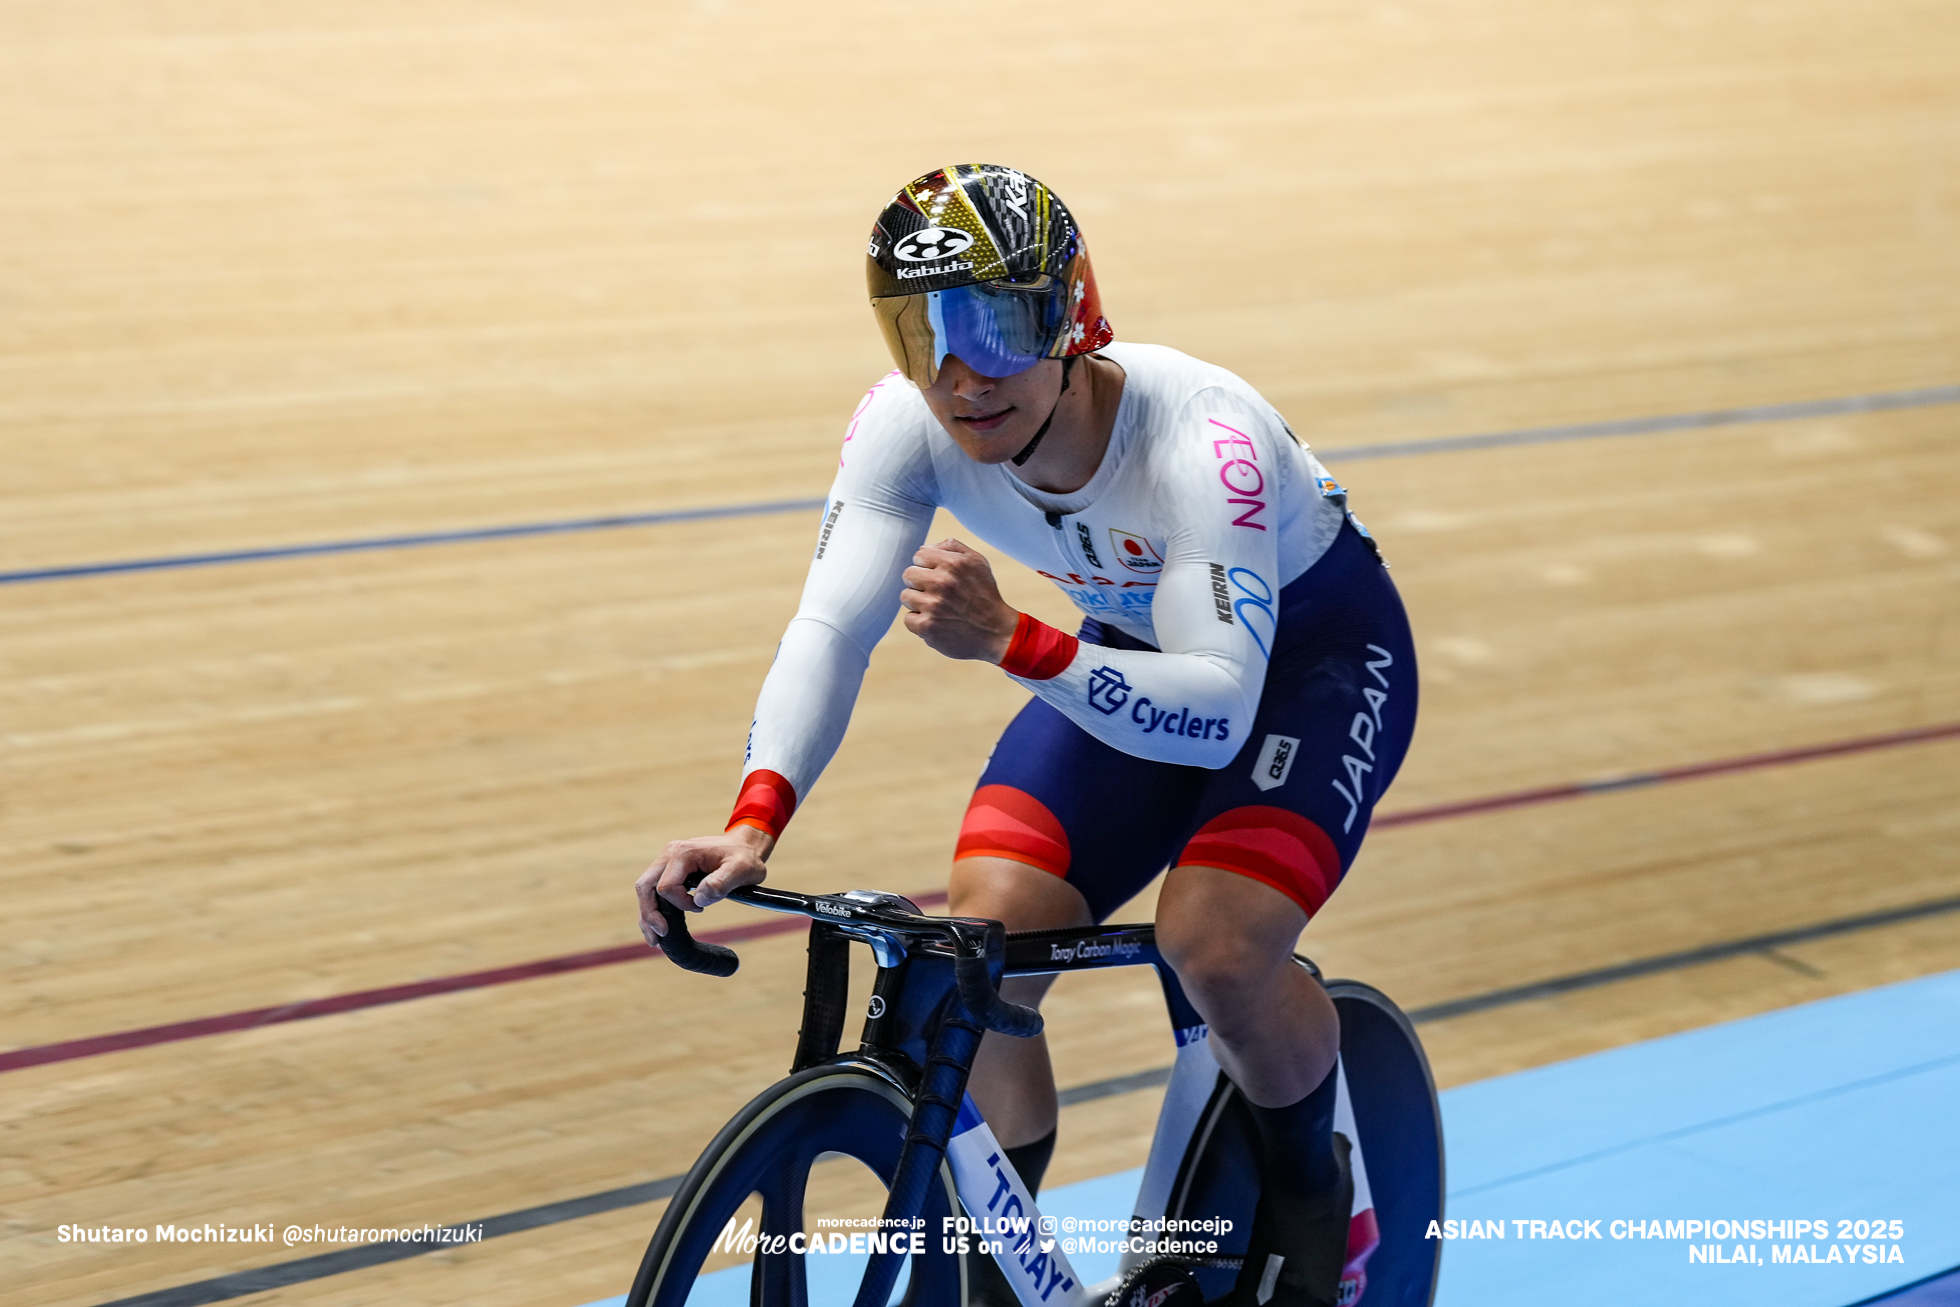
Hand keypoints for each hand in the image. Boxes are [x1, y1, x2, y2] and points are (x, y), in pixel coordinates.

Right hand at [637, 824, 773, 942]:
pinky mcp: (670, 869)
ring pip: (645, 889)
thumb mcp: (742, 869)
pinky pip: (654, 889)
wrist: (745, 846)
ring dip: (647, 914)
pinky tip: (657, 927)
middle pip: (646, 886)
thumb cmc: (745, 857)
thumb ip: (721, 883)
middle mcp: (670, 854)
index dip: (680, 904)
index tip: (700, 909)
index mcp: (684, 853)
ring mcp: (668, 860)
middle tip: (659, 938)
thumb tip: (699, 900)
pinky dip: (653, 908)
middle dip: (649, 914)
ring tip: (654, 940)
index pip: (667, 886)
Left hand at [900, 538, 1018, 662]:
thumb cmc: (985, 595)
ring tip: (938, 608)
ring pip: (906, 596)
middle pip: (908, 575)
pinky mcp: (927, 626)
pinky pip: (908, 619)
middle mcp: (942, 582)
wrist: (997, 632)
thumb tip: (924, 548)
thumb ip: (952, 547)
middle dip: (920, 583)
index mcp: (953, 563)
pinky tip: (937, 622)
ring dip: (919, 603)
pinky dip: (920, 623)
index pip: (919, 556)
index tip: (938, 576)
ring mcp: (933, 605)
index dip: (927, 566)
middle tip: (937, 593)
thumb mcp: (978, 563)